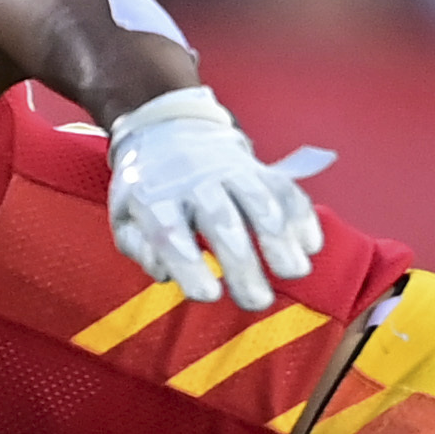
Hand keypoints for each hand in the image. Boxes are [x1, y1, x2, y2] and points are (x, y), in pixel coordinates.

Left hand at [103, 86, 331, 311]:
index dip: (189, 265)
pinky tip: (309, 246)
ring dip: (280, 238)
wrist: (168, 132)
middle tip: (256, 301)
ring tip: (293, 271)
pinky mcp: (258, 167)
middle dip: (243, 263)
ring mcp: (228, 170)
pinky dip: (301, 216)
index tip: (210, 295)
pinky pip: (284, 188)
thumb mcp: (125, 218)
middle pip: (220, 219)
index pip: (168, 232)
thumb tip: (165, 271)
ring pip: (259, 199)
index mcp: (153, 197)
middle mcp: (193, 180)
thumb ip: (140, 249)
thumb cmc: (149, 192)